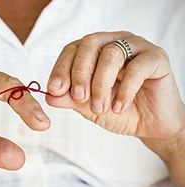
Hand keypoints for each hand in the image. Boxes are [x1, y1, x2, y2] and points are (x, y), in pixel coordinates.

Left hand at [46, 31, 184, 151]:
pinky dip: (125, 90)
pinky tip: (118, 107)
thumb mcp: (87, 106)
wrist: (147, 124)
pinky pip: (138, 67)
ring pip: (111, 54)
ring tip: (100, 108)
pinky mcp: (156, 58)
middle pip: (90, 44)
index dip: (61, 68)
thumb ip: (69, 99)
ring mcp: (136, 47)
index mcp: (95, 51)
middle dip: (80, 73)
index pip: (72, 49)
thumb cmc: (117, 110)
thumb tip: (49, 95)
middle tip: (79, 98)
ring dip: (101, 84)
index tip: (55, 89)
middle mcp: (114, 42)